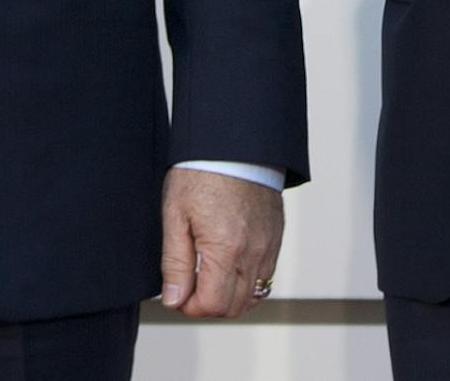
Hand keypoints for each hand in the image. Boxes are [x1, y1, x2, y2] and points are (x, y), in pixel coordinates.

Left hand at [158, 167, 283, 318]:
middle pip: (234, 307)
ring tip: (207, 276)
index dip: (189, 307)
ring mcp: (268, 246)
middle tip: (189, 286)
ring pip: (253, 295)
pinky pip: (265, 275)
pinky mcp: (275, 237)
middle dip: (208, 305)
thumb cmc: (203, 171)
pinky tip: (227, 263)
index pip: (212, 305)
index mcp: (226, 249)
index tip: (177, 293)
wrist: (235, 143)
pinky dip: (246, 280)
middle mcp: (253, 253)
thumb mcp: (176, 216)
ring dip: (229, 296)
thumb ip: (175, 263)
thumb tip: (174, 299)